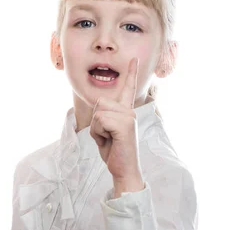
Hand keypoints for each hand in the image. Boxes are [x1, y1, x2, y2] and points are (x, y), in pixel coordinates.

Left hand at [90, 57, 143, 196]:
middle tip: (106, 136)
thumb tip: (100, 104)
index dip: (131, 73)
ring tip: (108, 139)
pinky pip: (100, 121)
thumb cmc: (114, 151)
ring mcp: (129, 117)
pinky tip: (109, 142)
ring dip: (96, 128)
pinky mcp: (125, 125)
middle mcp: (130, 111)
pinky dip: (98, 133)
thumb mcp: (105, 130)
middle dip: (95, 121)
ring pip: (98, 111)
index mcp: (126, 112)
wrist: (123, 170)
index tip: (134, 59)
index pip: (128, 89)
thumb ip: (103, 116)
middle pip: (99, 102)